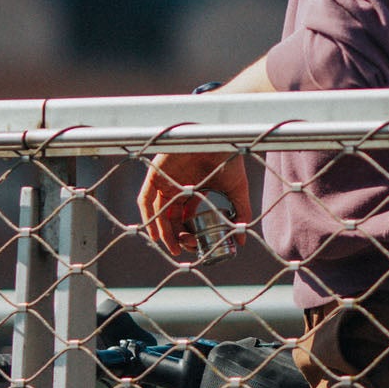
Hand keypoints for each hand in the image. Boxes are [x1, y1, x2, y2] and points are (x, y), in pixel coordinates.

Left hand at [138, 150, 252, 256]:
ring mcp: (165, 180)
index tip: (196, 245)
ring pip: (158, 212)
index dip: (189, 233)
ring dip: (163, 231)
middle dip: (176, 236)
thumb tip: (242, 241)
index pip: (185, 218)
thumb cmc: (229, 159)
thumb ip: (240, 214)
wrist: (220, 138)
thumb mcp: (237, 191)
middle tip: (184, 249)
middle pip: (170, 218)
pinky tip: (156, 234)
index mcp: (192, 191)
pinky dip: (149, 217)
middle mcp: (176, 187)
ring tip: (173, 247)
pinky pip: (146, 198)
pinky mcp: (156, 173)